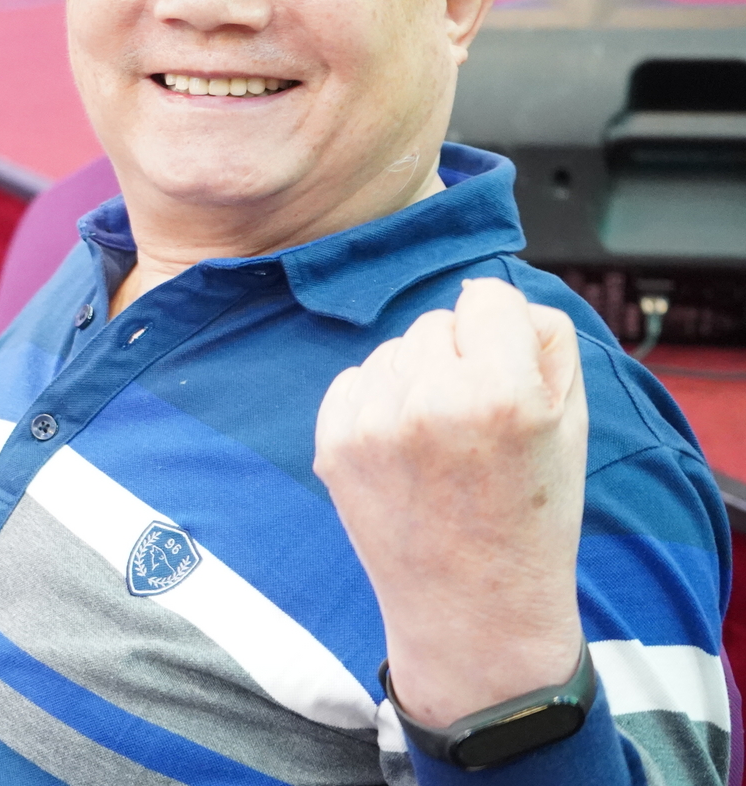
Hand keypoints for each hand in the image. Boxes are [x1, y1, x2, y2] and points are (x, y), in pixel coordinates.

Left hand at [315, 278, 588, 727]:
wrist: (472, 608)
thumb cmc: (531, 514)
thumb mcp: (571, 424)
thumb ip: (543, 342)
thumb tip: (492, 295)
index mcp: (500, 393)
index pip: (488, 295)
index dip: (503, 330)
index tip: (508, 371)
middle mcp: (429, 401)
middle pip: (438, 321)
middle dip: (460, 357)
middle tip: (477, 424)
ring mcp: (372, 424)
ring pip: (395, 349)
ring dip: (417, 378)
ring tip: (441, 444)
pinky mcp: (332, 444)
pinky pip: (355, 379)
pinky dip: (378, 401)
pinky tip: (404, 452)